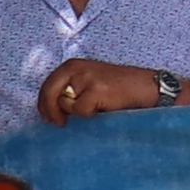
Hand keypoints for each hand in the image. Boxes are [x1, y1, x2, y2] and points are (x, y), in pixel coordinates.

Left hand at [34, 57, 161, 122]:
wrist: (146, 87)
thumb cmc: (119, 88)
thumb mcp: (89, 82)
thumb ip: (70, 90)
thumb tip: (51, 110)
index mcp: (72, 65)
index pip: (46, 85)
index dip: (44, 104)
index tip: (47, 118)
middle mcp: (76, 68)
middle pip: (49, 93)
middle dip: (50, 111)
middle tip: (58, 124)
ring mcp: (85, 78)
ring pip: (64, 104)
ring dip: (75, 112)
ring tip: (93, 110)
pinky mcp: (95, 89)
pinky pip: (80, 110)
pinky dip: (89, 115)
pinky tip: (103, 109)